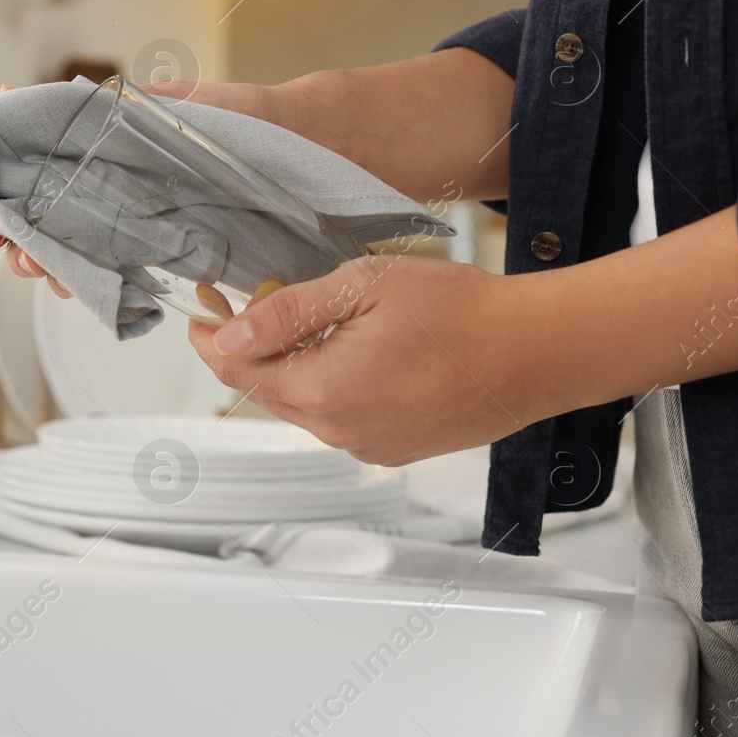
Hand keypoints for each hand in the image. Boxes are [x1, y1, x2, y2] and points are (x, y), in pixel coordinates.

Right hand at [0, 80, 277, 300]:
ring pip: (66, 241)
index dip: (0, 184)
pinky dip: (84, 279)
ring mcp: (128, 212)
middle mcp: (109, 175)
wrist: (307, 149)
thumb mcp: (191, 104)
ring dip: (44, 259)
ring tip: (42, 271)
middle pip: (39, 206)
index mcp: (104, 137)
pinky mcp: (155, 246)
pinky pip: (108, 266)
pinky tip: (74, 288)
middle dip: (15, 232)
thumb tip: (85, 95)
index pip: (33, 159)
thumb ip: (141, 105)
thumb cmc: (249, 119)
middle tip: (15, 250)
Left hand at [187, 256, 540, 464]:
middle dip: (248, 347)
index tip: (200, 307)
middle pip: (265, 390)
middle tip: (247, 300)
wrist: (537, 352)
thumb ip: (287, 313)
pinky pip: (340, 417)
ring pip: (303, 404)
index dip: (208, 337)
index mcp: (322, 391)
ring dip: (292, 365)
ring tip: (313, 317)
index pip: (235, 371)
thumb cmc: (462, 313)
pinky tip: (354, 349)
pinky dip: (330, 384)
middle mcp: (338, 430)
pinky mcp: (394, 448)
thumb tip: (226, 335)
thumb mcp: (363, 288)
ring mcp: (367, 445)